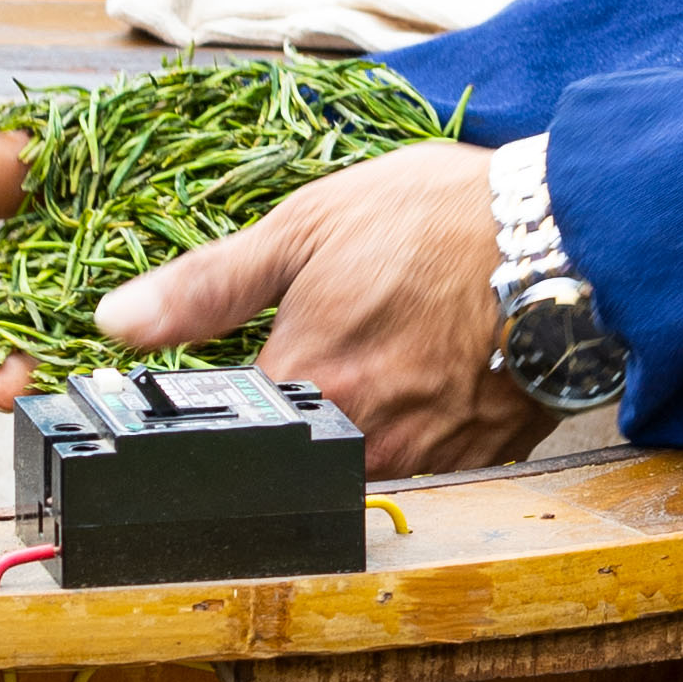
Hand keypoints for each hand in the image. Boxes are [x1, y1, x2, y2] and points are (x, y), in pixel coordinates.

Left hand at [99, 140, 531, 474]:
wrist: (567, 233)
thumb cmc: (438, 218)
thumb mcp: (305, 226)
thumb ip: (206, 286)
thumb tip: (115, 324)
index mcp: (305, 384)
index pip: (223, 428)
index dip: (218, 400)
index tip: (238, 368)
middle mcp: (362, 441)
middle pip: (290, 456)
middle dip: (294, 410)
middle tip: (339, 340)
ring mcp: (427, 460)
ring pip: (358, 464)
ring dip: (356, 420)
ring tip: (391, 345)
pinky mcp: (480, 462)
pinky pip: (426, 462)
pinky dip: (418, 423)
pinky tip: (434, 366)